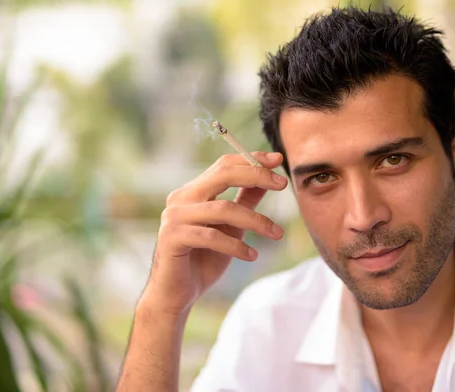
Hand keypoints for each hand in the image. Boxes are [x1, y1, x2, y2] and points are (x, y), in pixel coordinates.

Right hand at [141, 152, 287, 315]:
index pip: (224, 165)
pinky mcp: (172, 238)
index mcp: (193, 192)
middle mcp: (180, 199)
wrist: (176, 295)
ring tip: (276, 233)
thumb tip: (267, 179)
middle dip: (256, 175)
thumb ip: (245, 201)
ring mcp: (174, 217)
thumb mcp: (232, 227)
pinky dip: (236, 246)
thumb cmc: (203, 259)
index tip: (278, 160)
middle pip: (222, 174)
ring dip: (255, 220)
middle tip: (283, 184)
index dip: (251, 159)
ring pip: (222, 208)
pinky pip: (211, 237)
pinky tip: (251, 256)